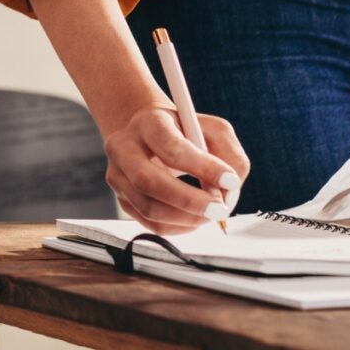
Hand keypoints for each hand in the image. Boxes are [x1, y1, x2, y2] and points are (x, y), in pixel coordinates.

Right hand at [100, 101, 250, 234]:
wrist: (147, 132)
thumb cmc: (183, 130)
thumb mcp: (211, 128)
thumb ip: (228, 153)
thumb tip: (231, 189)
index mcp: (148, 123)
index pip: (172, 148)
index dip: (203, 167)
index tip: (230, 181)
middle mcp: (125, 149)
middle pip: (149, 181)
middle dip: (189, 200)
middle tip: (220, 208)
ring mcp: (118, 176)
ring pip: (149, 208)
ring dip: (187, 218)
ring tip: (211, 213)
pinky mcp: (122, 199)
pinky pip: (149, 223)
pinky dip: (178, 226)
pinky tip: (195, 218)